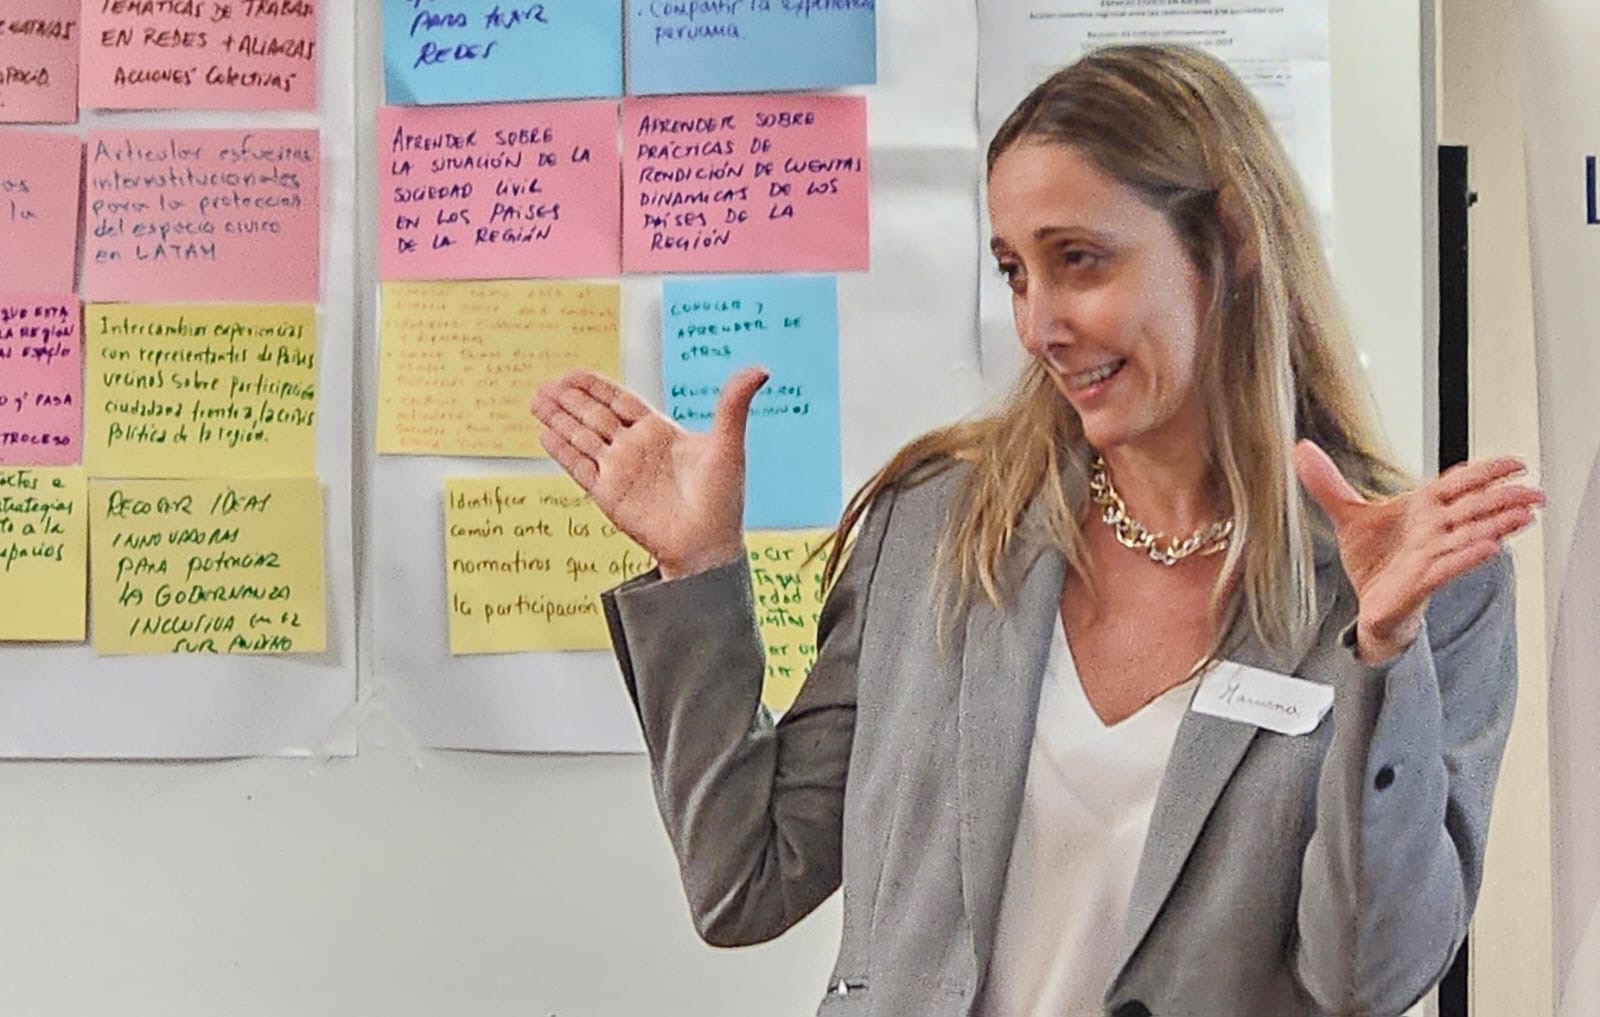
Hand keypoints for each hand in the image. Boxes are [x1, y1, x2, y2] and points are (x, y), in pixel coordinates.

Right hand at [530, 367, 767, 579]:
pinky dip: (562, 452)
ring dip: (560, 420)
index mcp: (660, 433)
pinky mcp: (609, 495)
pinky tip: (545, 435)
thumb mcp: (728, 445)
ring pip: (583, 438)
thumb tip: (761, 369)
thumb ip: (734, 404)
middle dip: (570, 400)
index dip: (596, 387)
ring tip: (537, 400)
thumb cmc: (723, 500)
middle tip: (547, 384)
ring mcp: (620, 472)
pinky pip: (580, 468)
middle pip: (595, 416)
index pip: (621, 402)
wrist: (709, 546)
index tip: (573, 373)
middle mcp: (636, 449)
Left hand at [1292, 440, 1542, 662]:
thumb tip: (1301, 449)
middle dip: (1504, 499)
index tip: (1515, 463)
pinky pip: (1448, 567)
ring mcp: (1431, 556)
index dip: (1485, 473)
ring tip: (1522, 517)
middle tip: (1534, 491)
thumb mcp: (1347, 515)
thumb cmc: (1375, 559)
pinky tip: (1489, 548)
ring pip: (1469, 537)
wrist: (1368, 602)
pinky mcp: (1421, 581)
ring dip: (1496, 526)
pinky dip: (1467, 557)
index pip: (1459, 484)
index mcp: (1423, 508)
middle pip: (1474, 509)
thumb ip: (1327, 483)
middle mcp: (1434, 530)